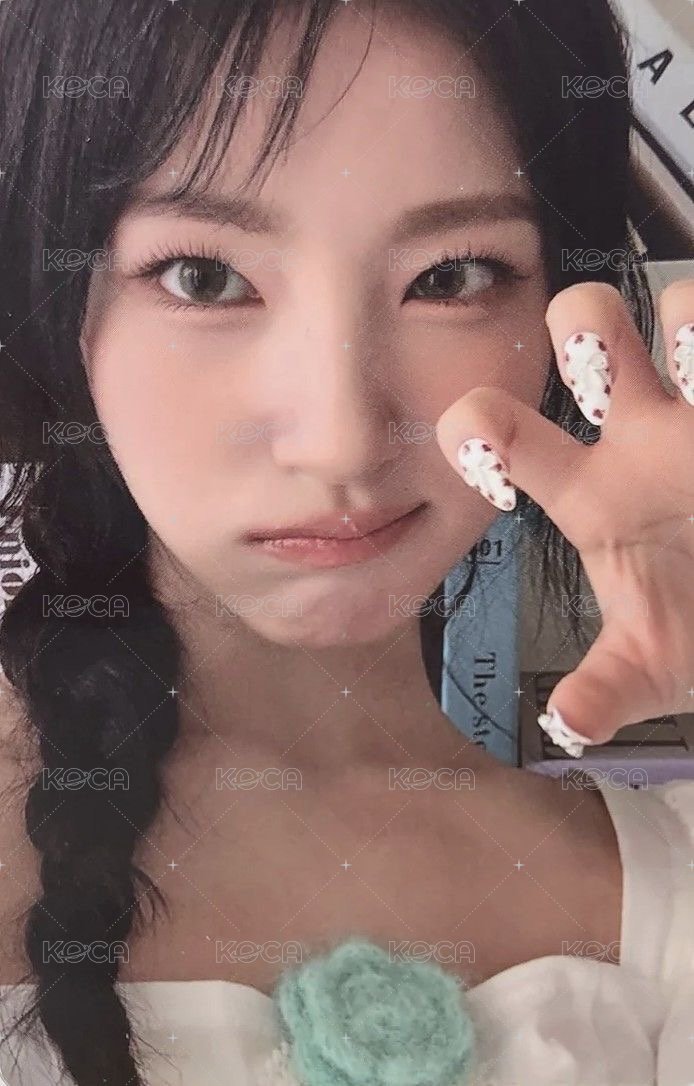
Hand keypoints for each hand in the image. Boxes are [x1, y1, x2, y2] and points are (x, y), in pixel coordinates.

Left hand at [435, 280, 693, 756]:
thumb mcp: (654, 664)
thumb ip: (606, 688)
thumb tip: (567, 723)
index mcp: (594, 491)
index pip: (510, 434)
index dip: (484, 430)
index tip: (494, 462)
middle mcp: (644, 431)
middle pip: (589, 326)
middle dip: (588, 330)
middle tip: (607, 389)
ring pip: (682, 307)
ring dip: (691, 325)